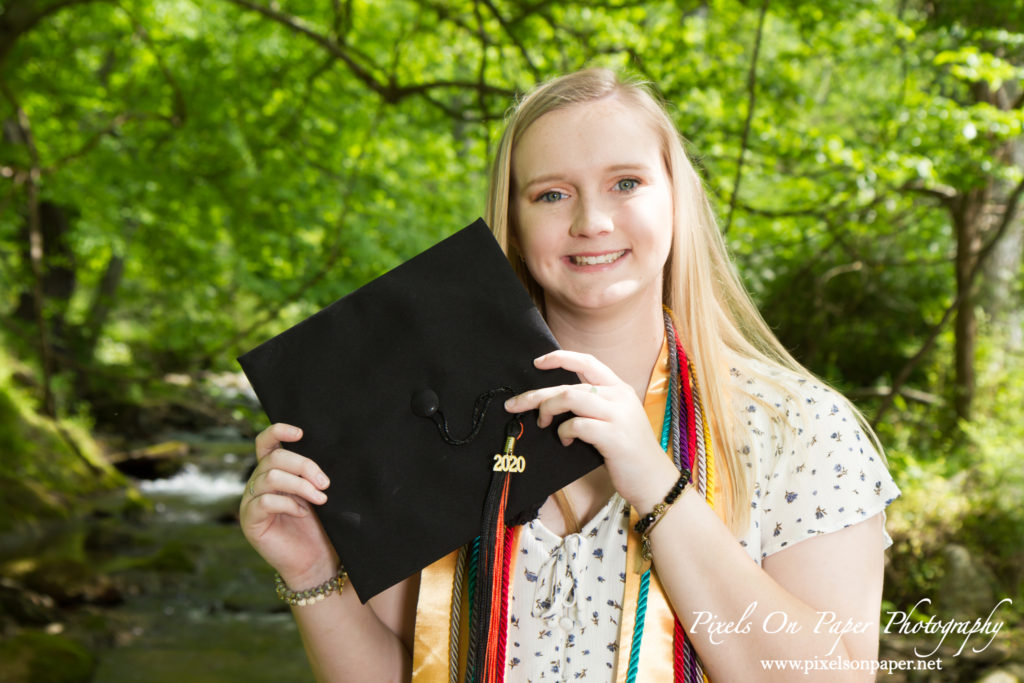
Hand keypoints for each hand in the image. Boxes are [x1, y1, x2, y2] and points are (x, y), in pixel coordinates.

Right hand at [239, 423, 336, 586]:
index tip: (300, 432)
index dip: (278, 431)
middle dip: (304, 466)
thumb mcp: (317, 492)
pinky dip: (288, 504)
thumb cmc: (319, 525)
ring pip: (271, 477)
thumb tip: (324, 451)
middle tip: (325, 483)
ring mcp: (251, 501)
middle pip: (274, 459)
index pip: (266, 442)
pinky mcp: (250, 521)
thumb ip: (312, 473)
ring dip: (300, 485)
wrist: (315, 560)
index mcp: (273, 470)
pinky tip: (303, 512)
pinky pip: (265, 502)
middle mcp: (258, 482)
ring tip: (320, 498)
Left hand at [504, 351, 677, 509]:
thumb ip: (593, 405)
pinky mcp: (613, 436)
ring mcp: (617, 415)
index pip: (587, 361)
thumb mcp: (616, 419)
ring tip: (542, 423)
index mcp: (619, 388)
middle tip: (514, 404)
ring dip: (548, 409)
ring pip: (570, 398)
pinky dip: (564, 431)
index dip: (559, 358)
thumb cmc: (629, 451)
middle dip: (536, 394)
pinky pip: (577, 425)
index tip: (537, 362)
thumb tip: (555, 401)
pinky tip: (565, 440)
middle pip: (569, 384)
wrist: (654, 479)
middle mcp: (619, 396)